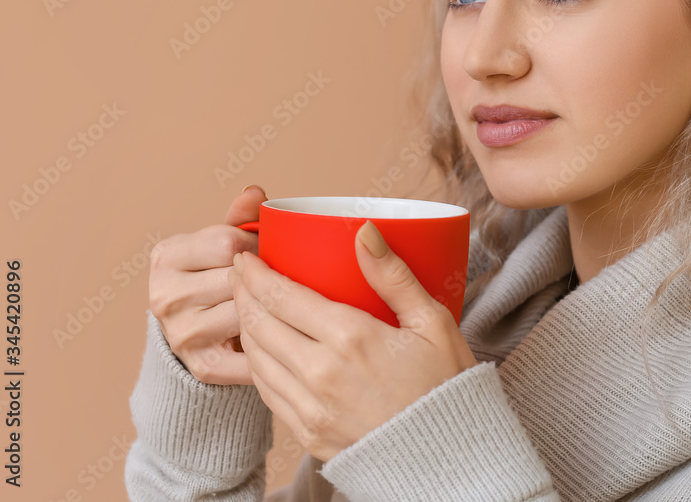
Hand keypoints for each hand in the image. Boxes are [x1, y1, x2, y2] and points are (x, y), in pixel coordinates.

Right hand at [148, 184, 266, 383]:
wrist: (199, 331)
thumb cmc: (216, 275)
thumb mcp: (221, 241)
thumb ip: (240, 218)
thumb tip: (254, 193)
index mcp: (166, 256)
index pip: (227, 243)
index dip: (260, 246)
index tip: (270, 252)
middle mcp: (164, 296)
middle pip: (238, 280)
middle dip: (268, 279)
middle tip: (284, 280)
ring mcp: (180, 334)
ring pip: (248, 315)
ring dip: (272, 310)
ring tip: (283, 306)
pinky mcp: (202, 365)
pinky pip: (254, 352)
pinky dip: (274, 345)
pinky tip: (283, 336)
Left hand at [228, 219, 479, 461]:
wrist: (450, 459)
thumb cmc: (446, 385)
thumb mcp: (432, 322)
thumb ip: (394, 276)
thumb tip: (365, 232)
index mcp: (351, 338)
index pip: (281, 296)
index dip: (254, 273)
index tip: (245, 256)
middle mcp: (321, 373)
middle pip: (259, 324)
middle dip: (242, 293)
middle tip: (241, 274)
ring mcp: (311, 408)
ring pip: (256, 358)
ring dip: (244, 327)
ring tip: (248, 306)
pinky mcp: (309, 434)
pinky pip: (266, 393)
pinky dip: (256, 365)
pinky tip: (263, 350)